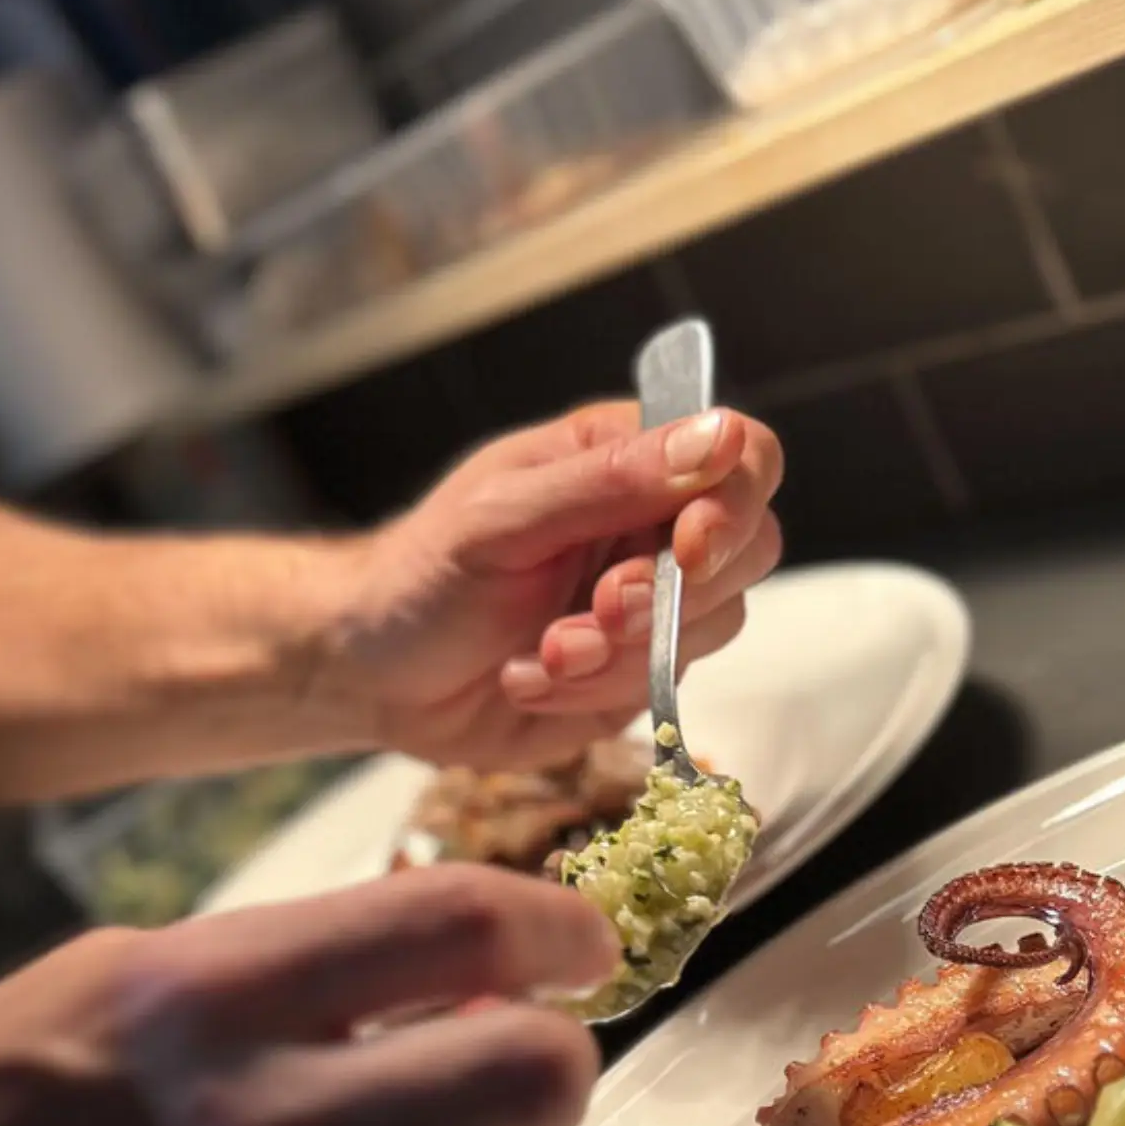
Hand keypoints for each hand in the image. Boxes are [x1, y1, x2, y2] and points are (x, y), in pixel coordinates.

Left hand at [328, 402, 783, 769]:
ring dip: (622, 651)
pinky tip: (526, 680)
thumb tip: (717, 435)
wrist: (374, 675)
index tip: (686, 550)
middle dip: (674, 595)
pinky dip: (593, 690)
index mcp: (625, 458)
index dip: (734, 504)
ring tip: (539, 653)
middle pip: (750, 547)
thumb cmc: (421, 575)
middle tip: (596, 611)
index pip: (741, 456)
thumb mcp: (500, 518)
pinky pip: (662, 687)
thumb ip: (608, 480)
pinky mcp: (636, 674)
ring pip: (712, 627)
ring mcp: (653, 606)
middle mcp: (651, 526)